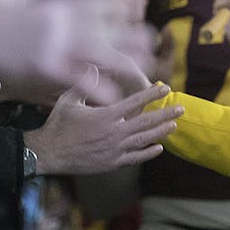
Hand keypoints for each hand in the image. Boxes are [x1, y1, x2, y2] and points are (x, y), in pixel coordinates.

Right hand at [0, 0, 156, 104]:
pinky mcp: (46, 66)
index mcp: (60, 2)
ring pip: (106, 53)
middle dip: (136, 36)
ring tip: (144, 72)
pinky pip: (81, 78)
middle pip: (114, 27)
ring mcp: (58, 43)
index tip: (140, 11)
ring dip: (128, 63)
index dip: (126, 8)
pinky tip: (115, 96)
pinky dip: (100, 88)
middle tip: (152, 43)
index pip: (104, 3)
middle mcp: (66, 21)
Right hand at [23, 69, 181, 175]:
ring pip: (144, 140)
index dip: (151, 95)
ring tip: (174, 125)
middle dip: (165, 114)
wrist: (48, 153)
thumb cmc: (58, 124)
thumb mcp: (68, 100)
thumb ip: (85, 83)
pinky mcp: (112, 163)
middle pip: (146, 122)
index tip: (164, 88)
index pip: (134, 102)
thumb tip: (96, 66)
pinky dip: (148, 153)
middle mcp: (113, 133)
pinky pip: (135, 158)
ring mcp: (114, 149)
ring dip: (161, 132)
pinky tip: (159, 148)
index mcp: (105, 115)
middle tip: (181, 108)